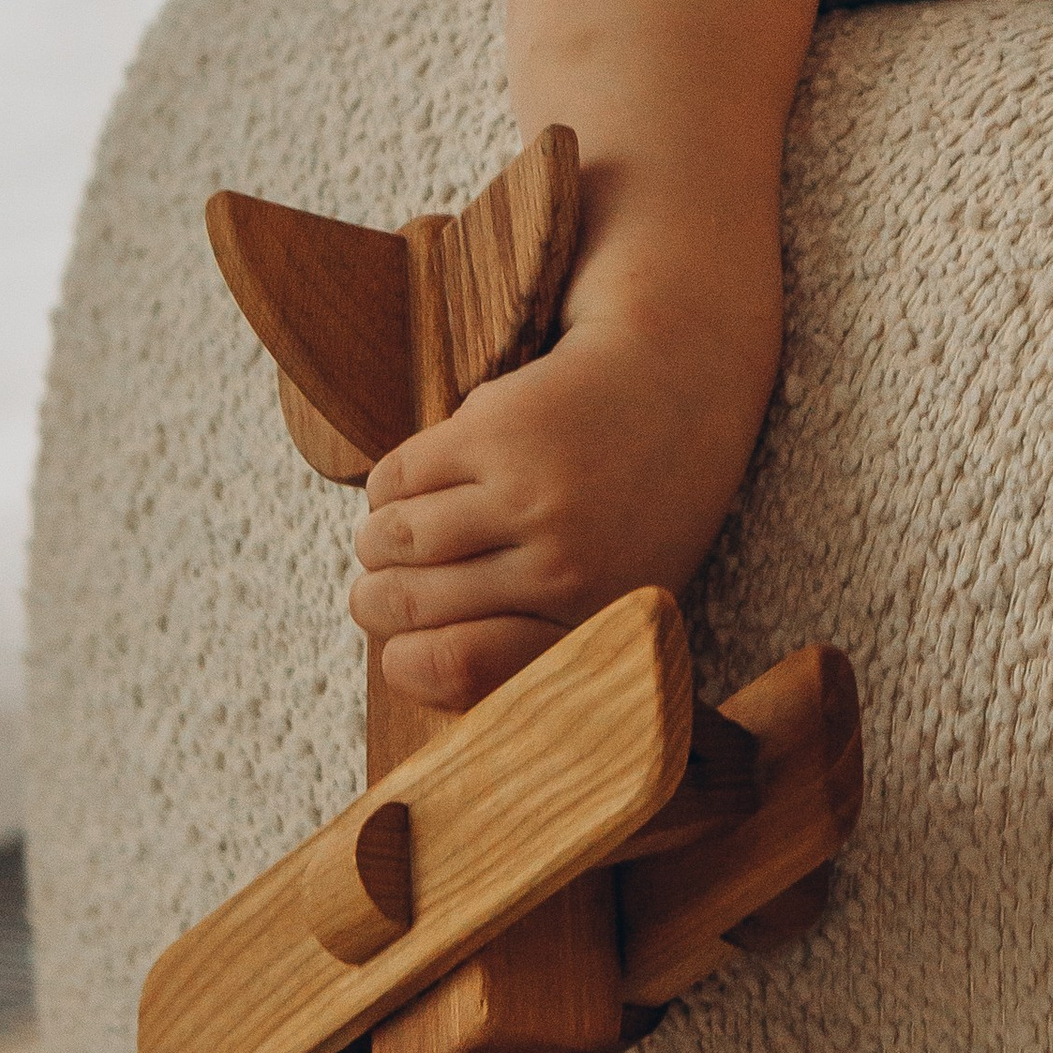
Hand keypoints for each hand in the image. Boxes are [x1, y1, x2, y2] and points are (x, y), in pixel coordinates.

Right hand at [349, 305, 772, 709]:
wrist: (678, 382)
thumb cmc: (637, 506)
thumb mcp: (619, 593)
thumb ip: (540, 645)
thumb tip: (413, 670)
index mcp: (594, 621)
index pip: (459, 669)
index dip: (408, 664)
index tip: (401, 649)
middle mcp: (563, 569)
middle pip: (411, 605)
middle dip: (375, 600)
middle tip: (379, 588)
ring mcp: (529, 498)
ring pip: (392, 541)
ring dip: (375, 543)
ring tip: (388, 539)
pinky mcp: (497, 433)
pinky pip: (395, 481)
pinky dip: (387, 490)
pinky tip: (411, 488)